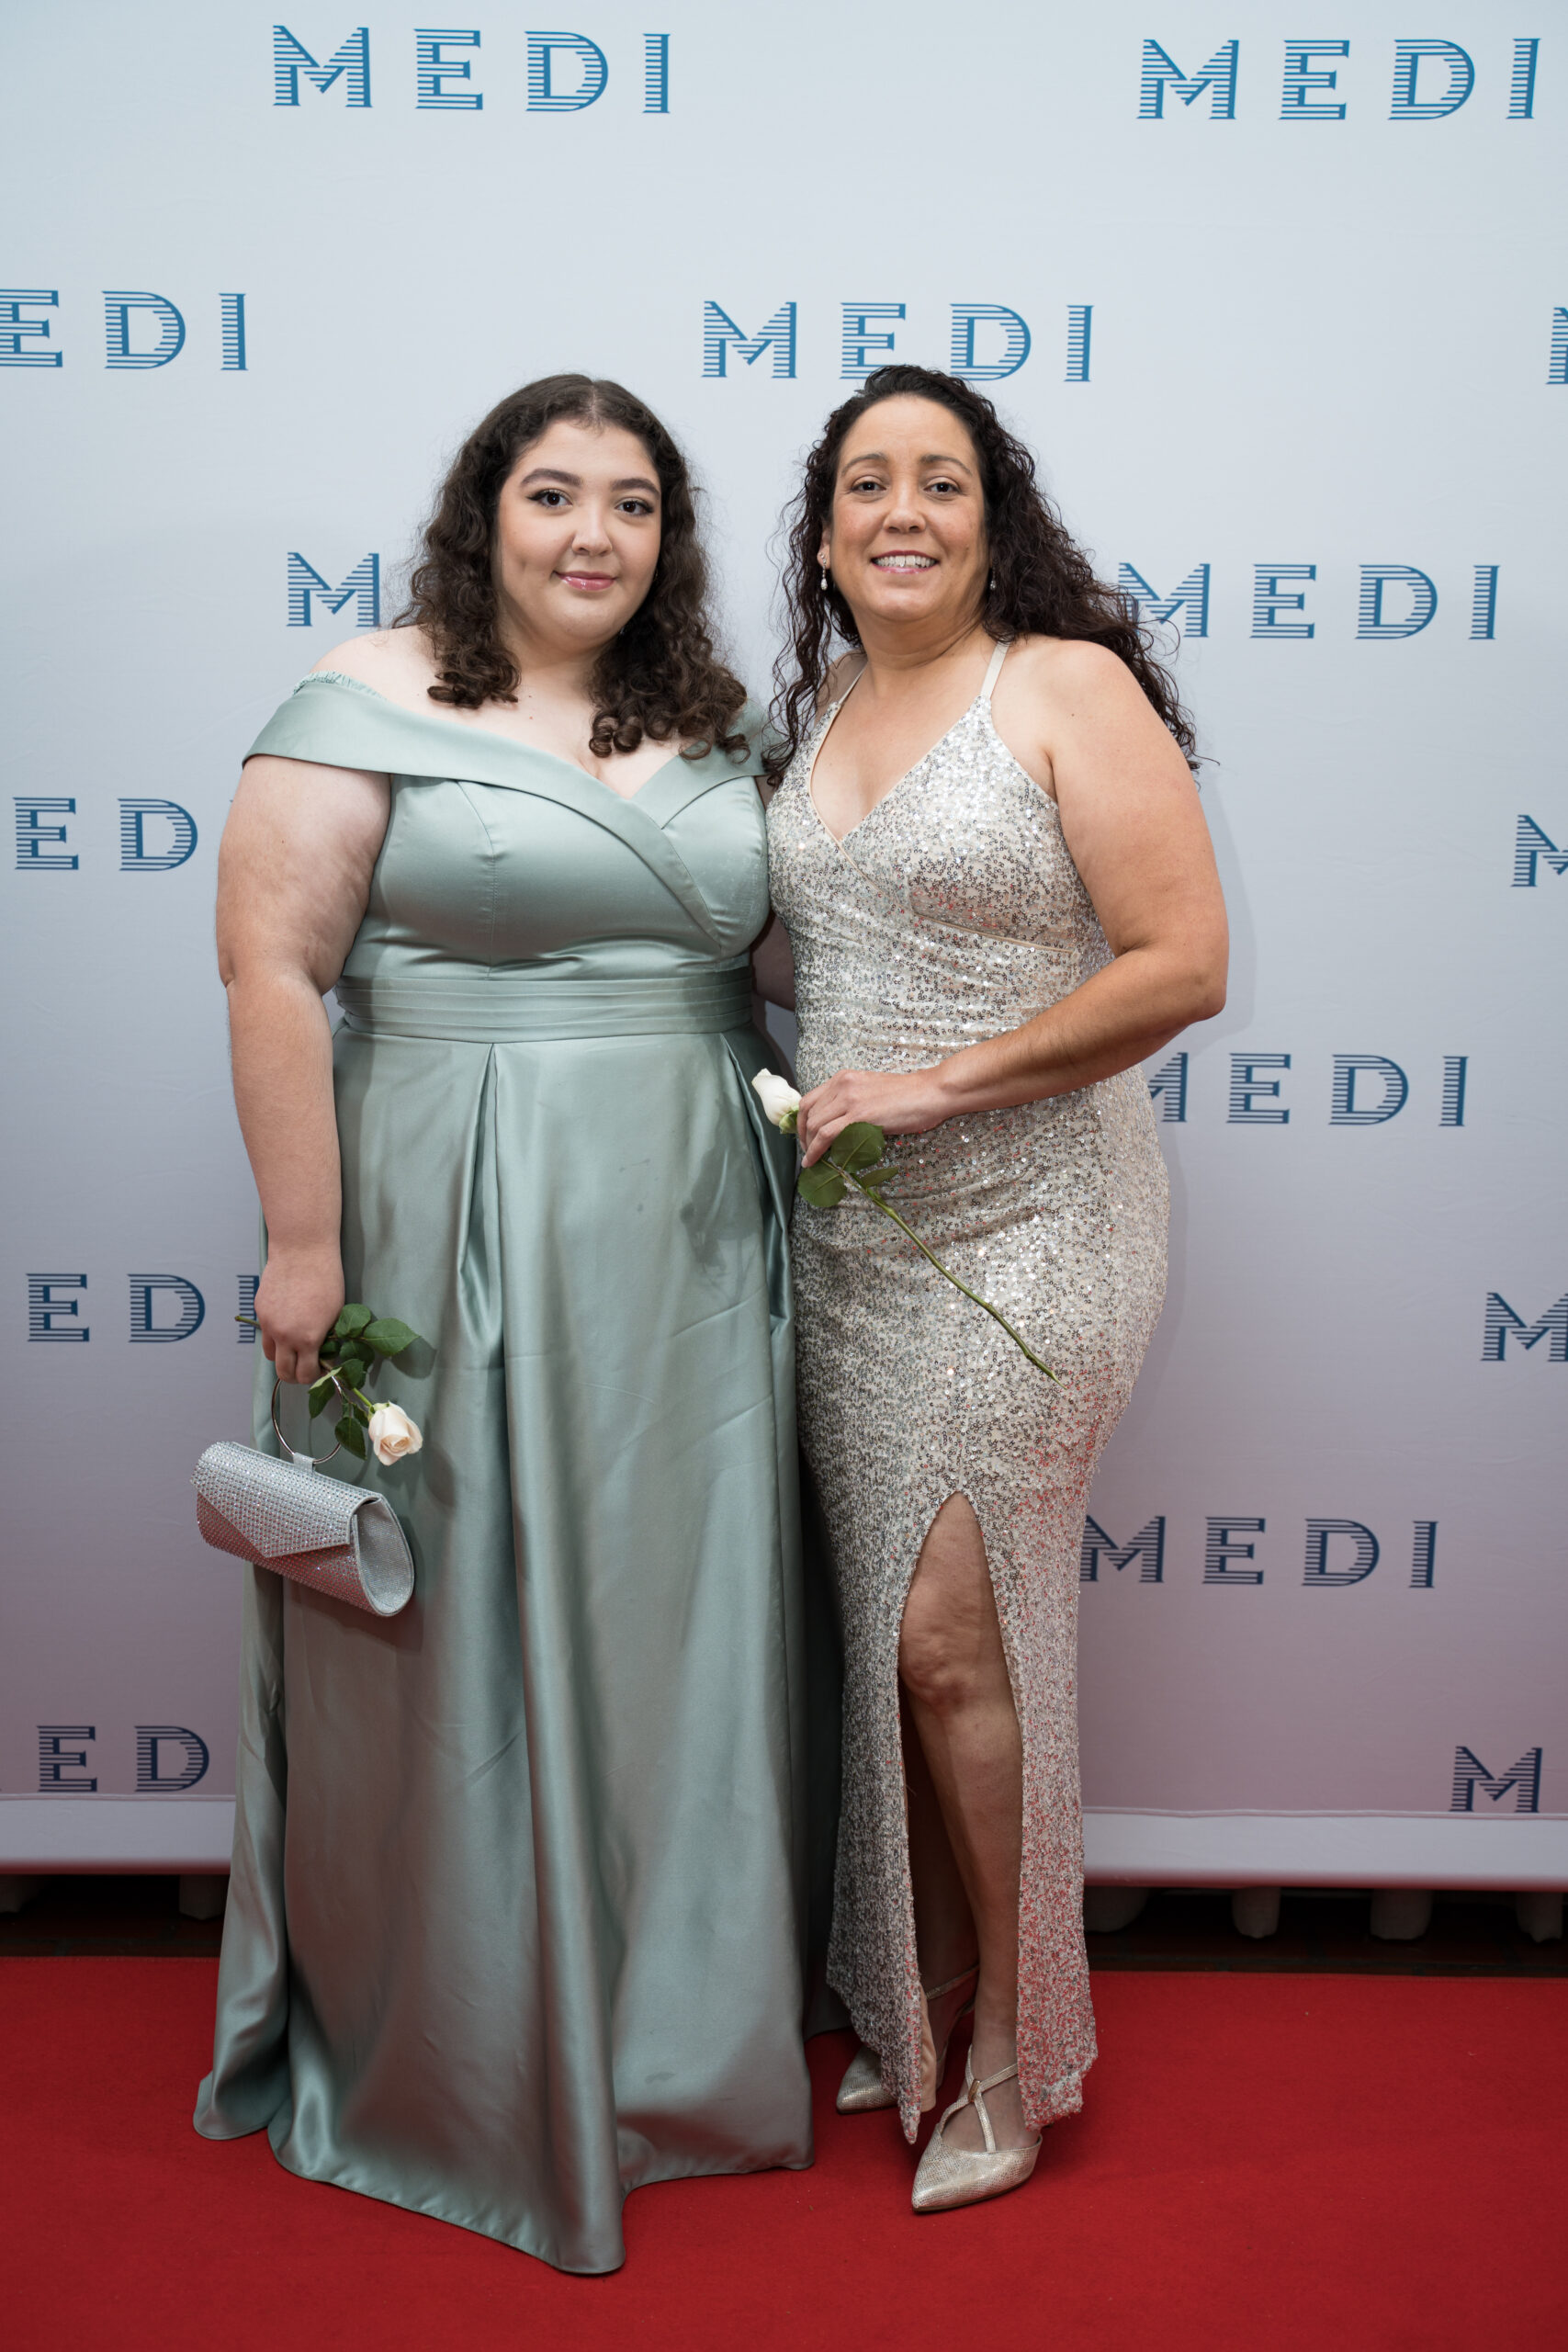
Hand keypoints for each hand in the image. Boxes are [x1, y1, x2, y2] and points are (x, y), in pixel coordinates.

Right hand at [255, 1245, 344, 1385]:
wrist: (302, 1251)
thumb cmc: (327, 1279)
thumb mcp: (335, 1314)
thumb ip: (325, 1338)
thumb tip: (322, 1353)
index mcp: (307, 1339)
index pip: (304, 1375)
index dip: (313, 1376)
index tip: (318, 1370)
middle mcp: (283, 1335)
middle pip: (282, 1372)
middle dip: (294, 1375)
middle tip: (304, 1368)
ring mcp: (268, 1323)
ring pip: (269, 1354)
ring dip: (281, 1356)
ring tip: (293, 1348)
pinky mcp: (259, 1310)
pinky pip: (265, 1332)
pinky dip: (274, 1335)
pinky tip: (287, 1323)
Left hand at [797, 1066, 953, 1165]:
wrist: (930, 1092)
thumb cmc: (907, 1096)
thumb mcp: (870, 1091)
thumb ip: (851, 1103)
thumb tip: (836, 1126)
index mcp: (844, 1078)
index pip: (809, 1100)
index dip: (801, 1122)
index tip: (804, 1136)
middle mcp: (842, 1084)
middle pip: (807, 1113)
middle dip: (803, 1136)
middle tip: (808, 1152)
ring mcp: (849, 1099)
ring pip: (814, 1125)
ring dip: (809, 1146)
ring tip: (812, 1160)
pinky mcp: (859, 1115)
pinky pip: (826, 1135)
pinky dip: (815, 1151)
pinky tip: (814, 1161)